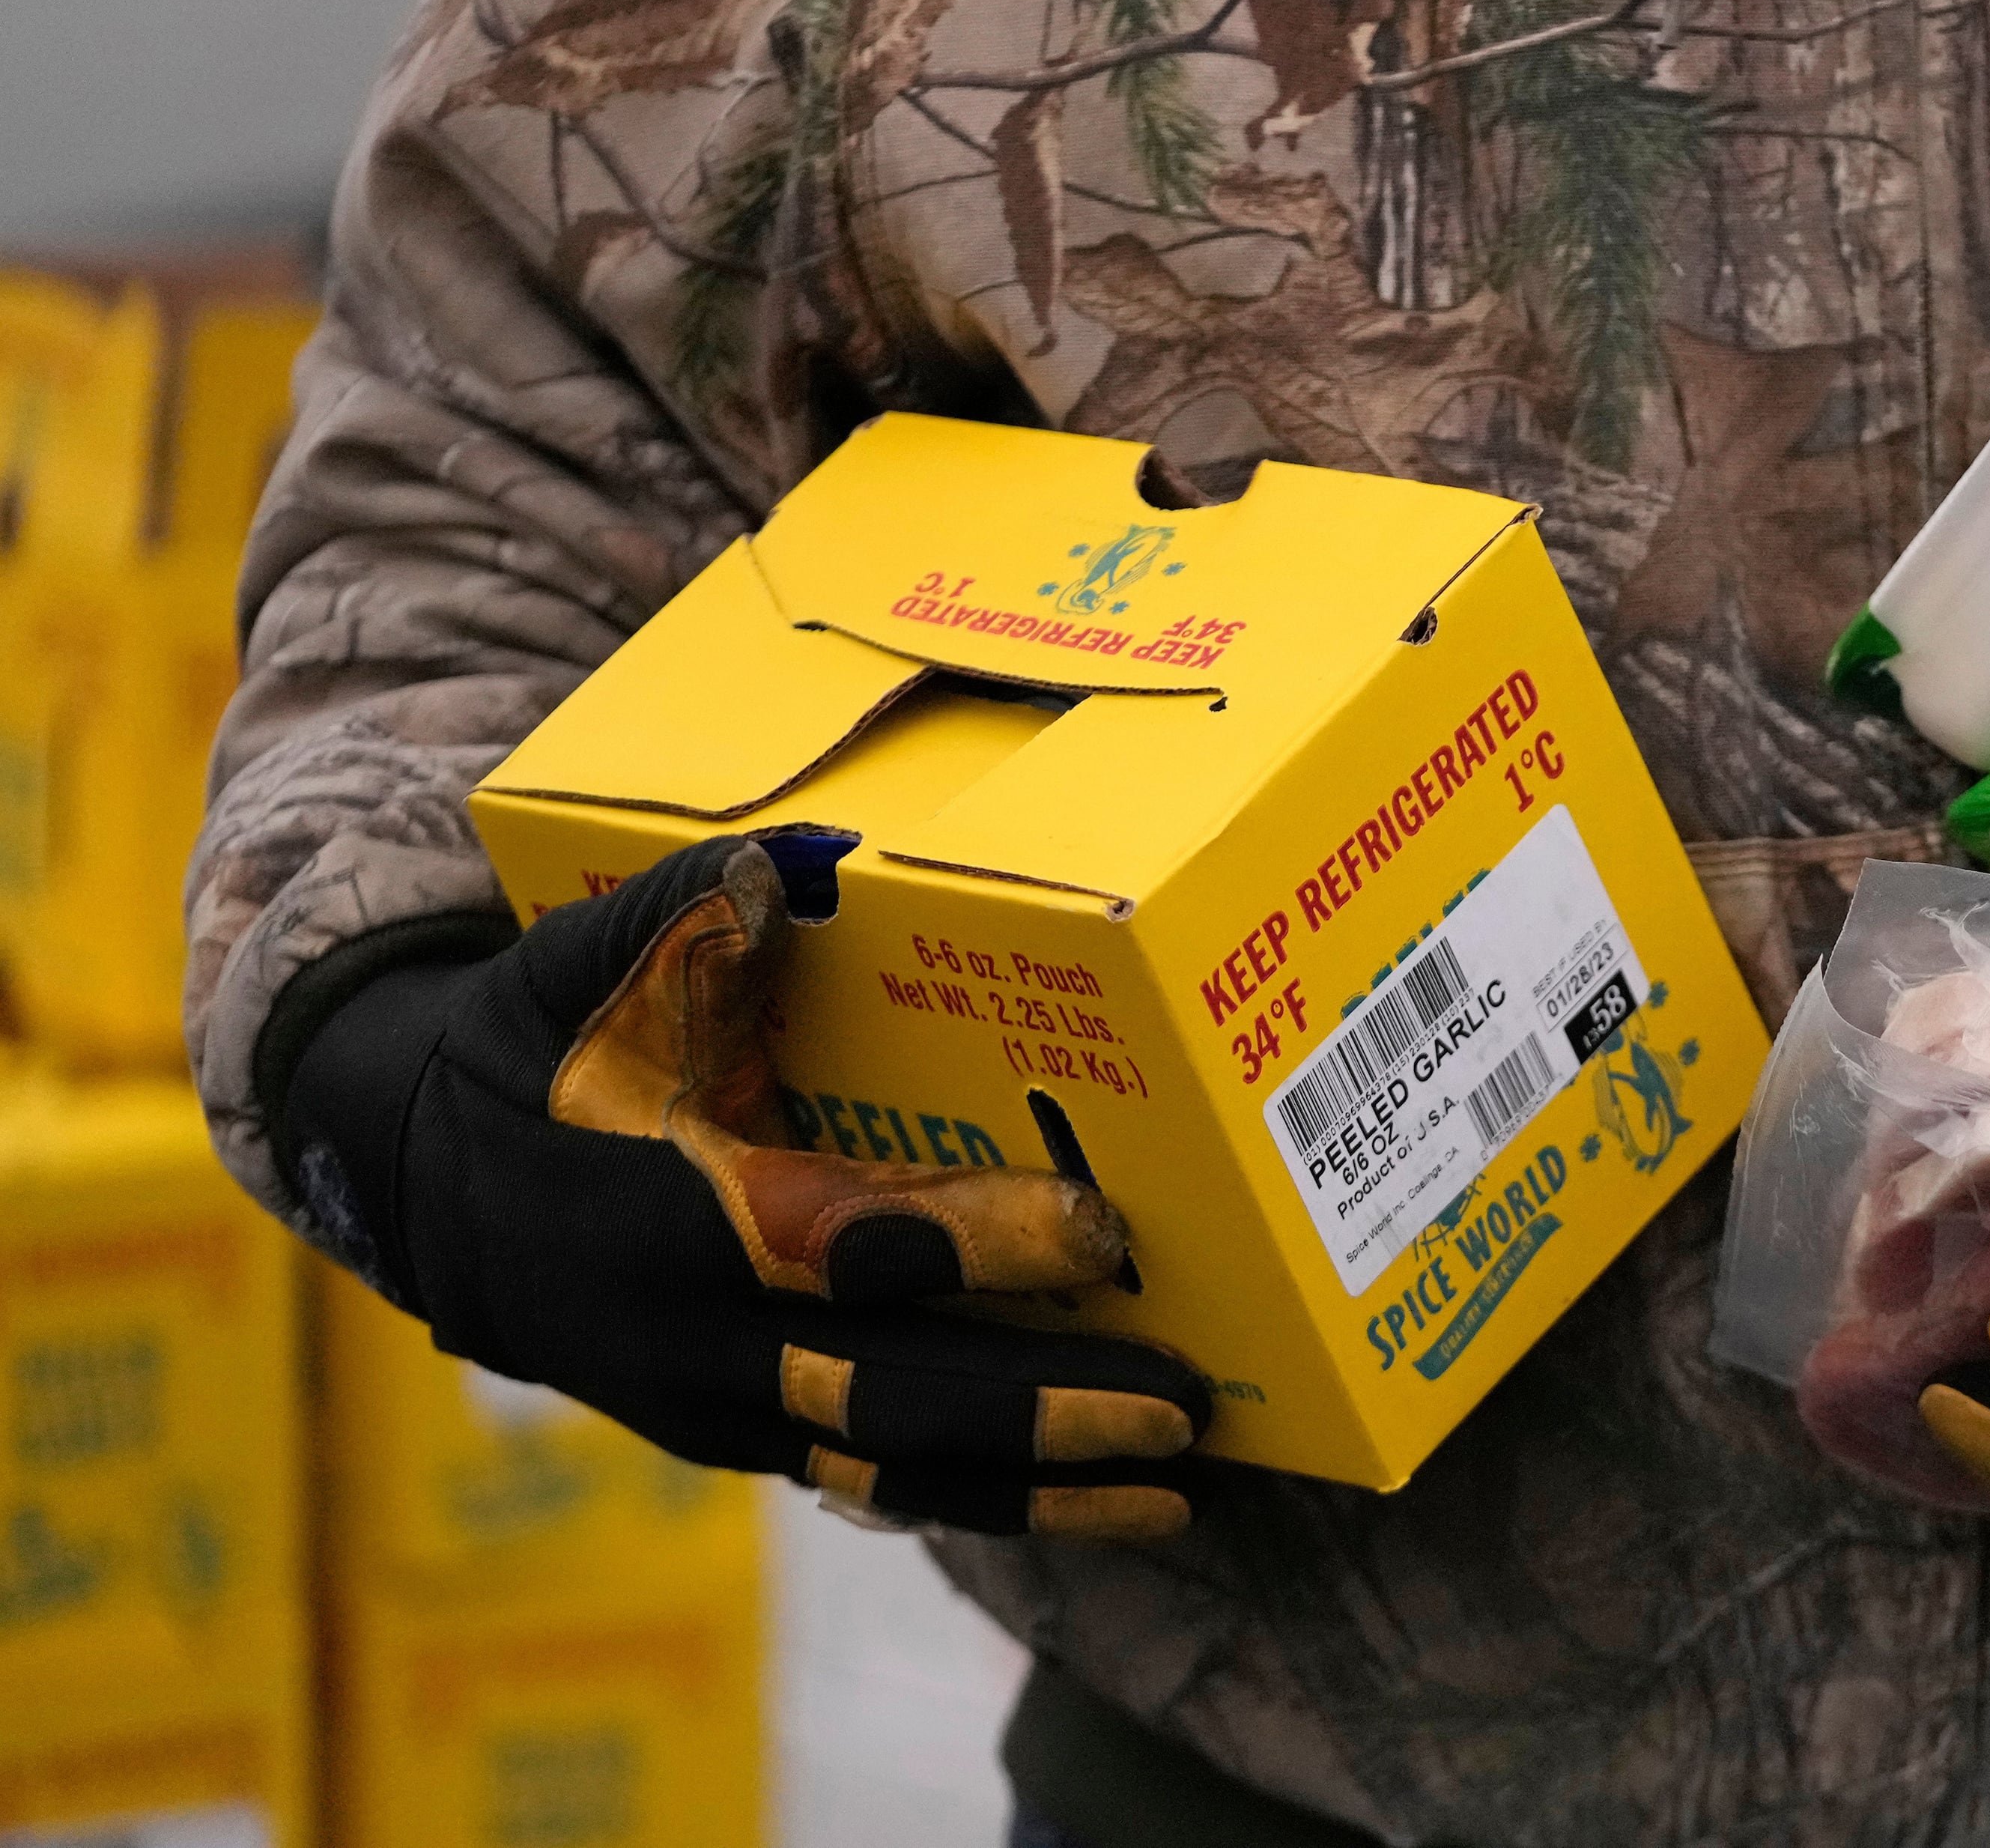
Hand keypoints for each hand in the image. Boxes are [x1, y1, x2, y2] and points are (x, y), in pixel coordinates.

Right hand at [285, 836, 1211, 1537]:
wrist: (430, 1189)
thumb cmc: (537, 1054)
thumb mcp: (584, 965)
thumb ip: (690, 910)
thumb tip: (800, 860)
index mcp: (674, 1221)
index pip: (844, 1245)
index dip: (973, 1240)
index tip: (1100, 1224)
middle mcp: (704, 1342)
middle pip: (893, 1397)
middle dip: (1044, 1405)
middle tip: (1185, 1399)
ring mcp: (727, 1409)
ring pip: (898, 1471)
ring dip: (1045, 1485)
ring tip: (1183, 1486)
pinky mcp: (754, 1440)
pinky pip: (885, 1487)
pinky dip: (997, 1503)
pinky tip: (1111, 1503)